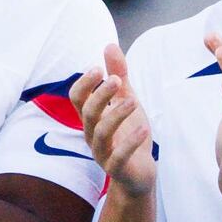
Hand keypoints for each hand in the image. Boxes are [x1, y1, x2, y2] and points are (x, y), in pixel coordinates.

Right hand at [72, 42, 155, 194]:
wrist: (139, 175)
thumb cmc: (130, 135)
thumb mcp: (126, 101)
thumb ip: (119, 76)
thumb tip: (109, 45)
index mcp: (92, 118)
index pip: (77, 98)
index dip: (84, 83)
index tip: (98, 68)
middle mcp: (93, 135)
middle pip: (87, 112)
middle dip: (100, 95)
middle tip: (117, 80)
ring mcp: (103, 153)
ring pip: (101, 133)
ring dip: (116, 114)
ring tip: (133, 100)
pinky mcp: (117, 170)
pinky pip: (118, 157)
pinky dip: (130, 142)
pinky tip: (143, 129)